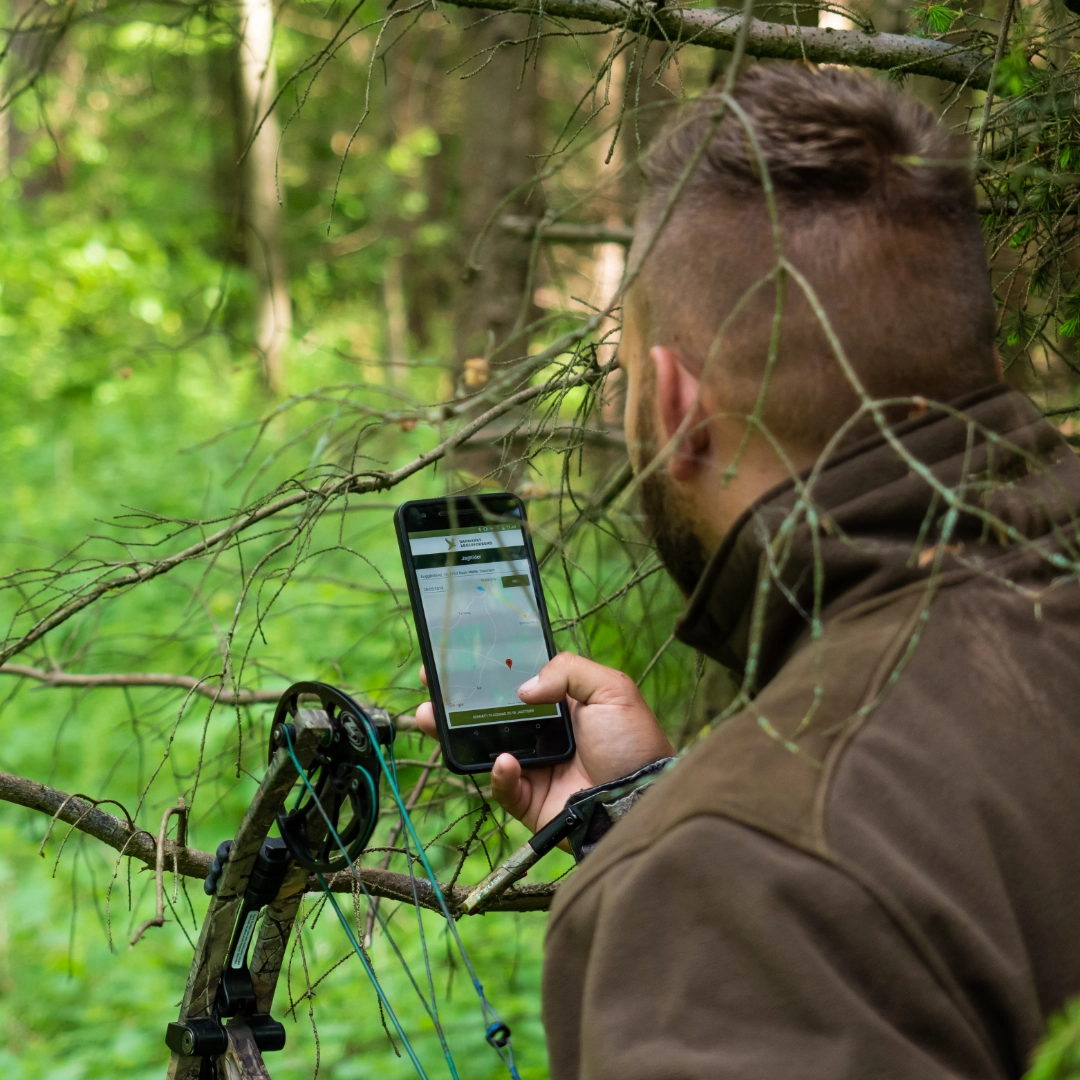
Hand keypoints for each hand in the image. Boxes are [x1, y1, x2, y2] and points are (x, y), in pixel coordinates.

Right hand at [415, 653, 672, 833]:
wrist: (642, 800)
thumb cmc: (633, 743)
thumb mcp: (611, 690)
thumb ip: (567, 670)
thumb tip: (522, 687)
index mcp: (562, 703)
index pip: (517, 680)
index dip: (489, 669)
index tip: (459, 655)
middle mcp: (543, 733)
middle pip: (490, 713)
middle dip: (456, 700)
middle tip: (430, 684)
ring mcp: (534, 766)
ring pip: (484, 748)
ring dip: (454, 733)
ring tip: (430, 717)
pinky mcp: (530, 800)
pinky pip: (502, 787)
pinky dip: (498, 774)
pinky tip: (504, 761)